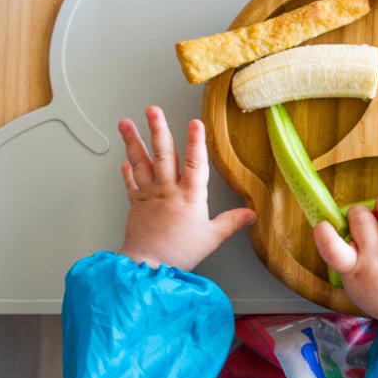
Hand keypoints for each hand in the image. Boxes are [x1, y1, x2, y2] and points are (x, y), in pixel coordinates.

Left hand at [116, 106, 255, 270]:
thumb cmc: (180, 253)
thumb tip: (252, 214)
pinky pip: (130, 182)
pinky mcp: (135, 204)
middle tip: (153, 110)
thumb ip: (231, 222)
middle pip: (163, 154)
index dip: (196, 142)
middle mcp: (168, 190)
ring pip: (141, 162)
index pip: (195, 163)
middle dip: (158, 129)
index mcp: (190, 196)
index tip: (195, 123)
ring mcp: (149, 195)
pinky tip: (125, 158)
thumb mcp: (212, 238)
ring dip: (133, 141)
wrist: (148, 267)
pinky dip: (127, 169)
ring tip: (126, 123)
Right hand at [313, 194, 377, 345]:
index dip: (324, 234)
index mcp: (354, 269)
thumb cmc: (374, 289)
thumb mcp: (351, 280)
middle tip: (361, 222)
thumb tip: (341, 220)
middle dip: (357, 213)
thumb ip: (344, 254)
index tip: (322, 226)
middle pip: (361, 218)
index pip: (334, 250)